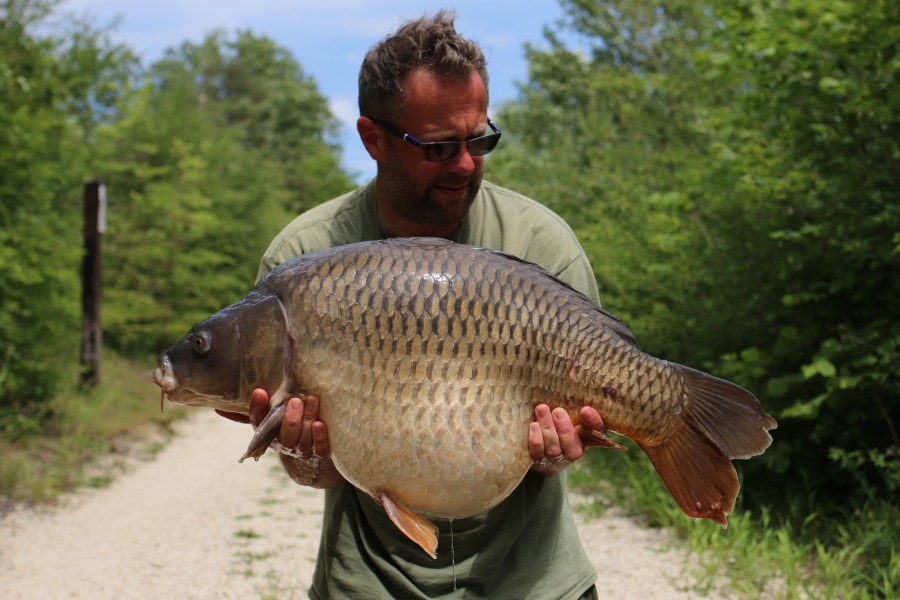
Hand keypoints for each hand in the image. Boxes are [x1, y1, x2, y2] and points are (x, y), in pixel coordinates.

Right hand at [219, 389, 340, 487]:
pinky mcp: (319, 452)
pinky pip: (320, 448)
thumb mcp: (269, 416)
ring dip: (307, 420)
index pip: (258, 423)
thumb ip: (254, 410)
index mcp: (268, 434)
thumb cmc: (285, 424)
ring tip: (311, 400)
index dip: (258, 408)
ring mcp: (302, 449)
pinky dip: (320, 437)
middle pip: (285, 435)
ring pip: (303, 439)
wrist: (309, 445)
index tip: (259, 392)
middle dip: (290, 419)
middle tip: (295, 400)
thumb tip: (218, 409)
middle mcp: (284, 444)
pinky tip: (319, 423)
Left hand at [528, 405, 604, 476]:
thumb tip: (580, 386)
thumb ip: (574, 405)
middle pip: (573, 447)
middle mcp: (574, 451)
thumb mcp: (570, 411)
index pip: (598, 431)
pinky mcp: (539, 461)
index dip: (593, 422)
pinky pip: (537, 454)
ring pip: (554, 449)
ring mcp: (556, 459)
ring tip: (541, 410)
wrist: (538, 442)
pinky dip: (536, 440)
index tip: (585, 410)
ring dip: (548, 429)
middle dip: (565, 429)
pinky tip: (533, 425)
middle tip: (557, 411)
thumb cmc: (557, 420)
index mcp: (588, 436)